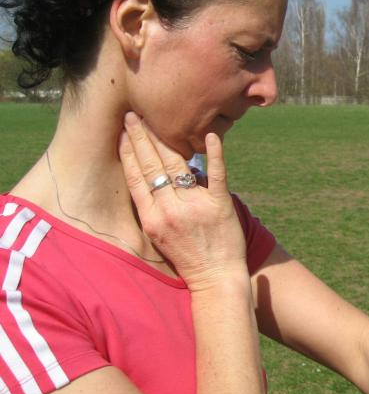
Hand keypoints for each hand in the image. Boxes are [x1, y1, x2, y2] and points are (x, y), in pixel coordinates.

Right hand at [118, 112, 246, 289]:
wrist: (216, 278)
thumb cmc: (187, 256)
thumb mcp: (160, 234)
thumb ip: (156, 206)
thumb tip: (156, 173)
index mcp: (151, 218)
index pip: (136, 178)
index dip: (128, 152)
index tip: (122, 132)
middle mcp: (169, 211)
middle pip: (152, 166)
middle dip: (141, 137)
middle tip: (134, 115)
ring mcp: (195, 207)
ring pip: (177, 165)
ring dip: (166, 138)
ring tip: (157, 119)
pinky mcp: (220, 205)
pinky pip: (216, 174)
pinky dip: (215, 153)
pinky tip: (211, 135)